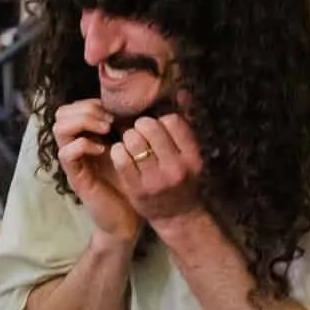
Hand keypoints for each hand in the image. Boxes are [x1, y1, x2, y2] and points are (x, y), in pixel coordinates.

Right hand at [54, 100, 141, 243]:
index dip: (91, 102)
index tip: (115, 110)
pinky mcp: (76, 177)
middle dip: (86, 109)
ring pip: (59, 128)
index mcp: (87, 137)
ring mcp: (74, 162)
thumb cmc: (133, 182)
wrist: (129, 218)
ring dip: (83, 122)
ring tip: (106, 130)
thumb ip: (128, 127)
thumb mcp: (132, 149)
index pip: (73, 107)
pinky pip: (66, 153)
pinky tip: (104, 150)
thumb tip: (140, 102)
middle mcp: (75, 147)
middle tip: (110, 120)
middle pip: (61, 113)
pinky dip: (84, 145)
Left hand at [111, 112, 204, 227]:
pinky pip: (120, 157)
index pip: (172, 121)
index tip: (158, 130)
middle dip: (140, 126)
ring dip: (127, 138)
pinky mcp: (136, 189)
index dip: (161, 121)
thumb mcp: (190, 154)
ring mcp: (155, 180)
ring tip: (131, 146)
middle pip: (149, 127)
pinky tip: (122, 155)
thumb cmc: (181, 179)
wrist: (176, 217)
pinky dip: (117, 151)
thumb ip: (184, 126)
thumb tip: (181, 92)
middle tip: (139, 134)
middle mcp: (176, 168)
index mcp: (192, 157)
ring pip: (132, 140)